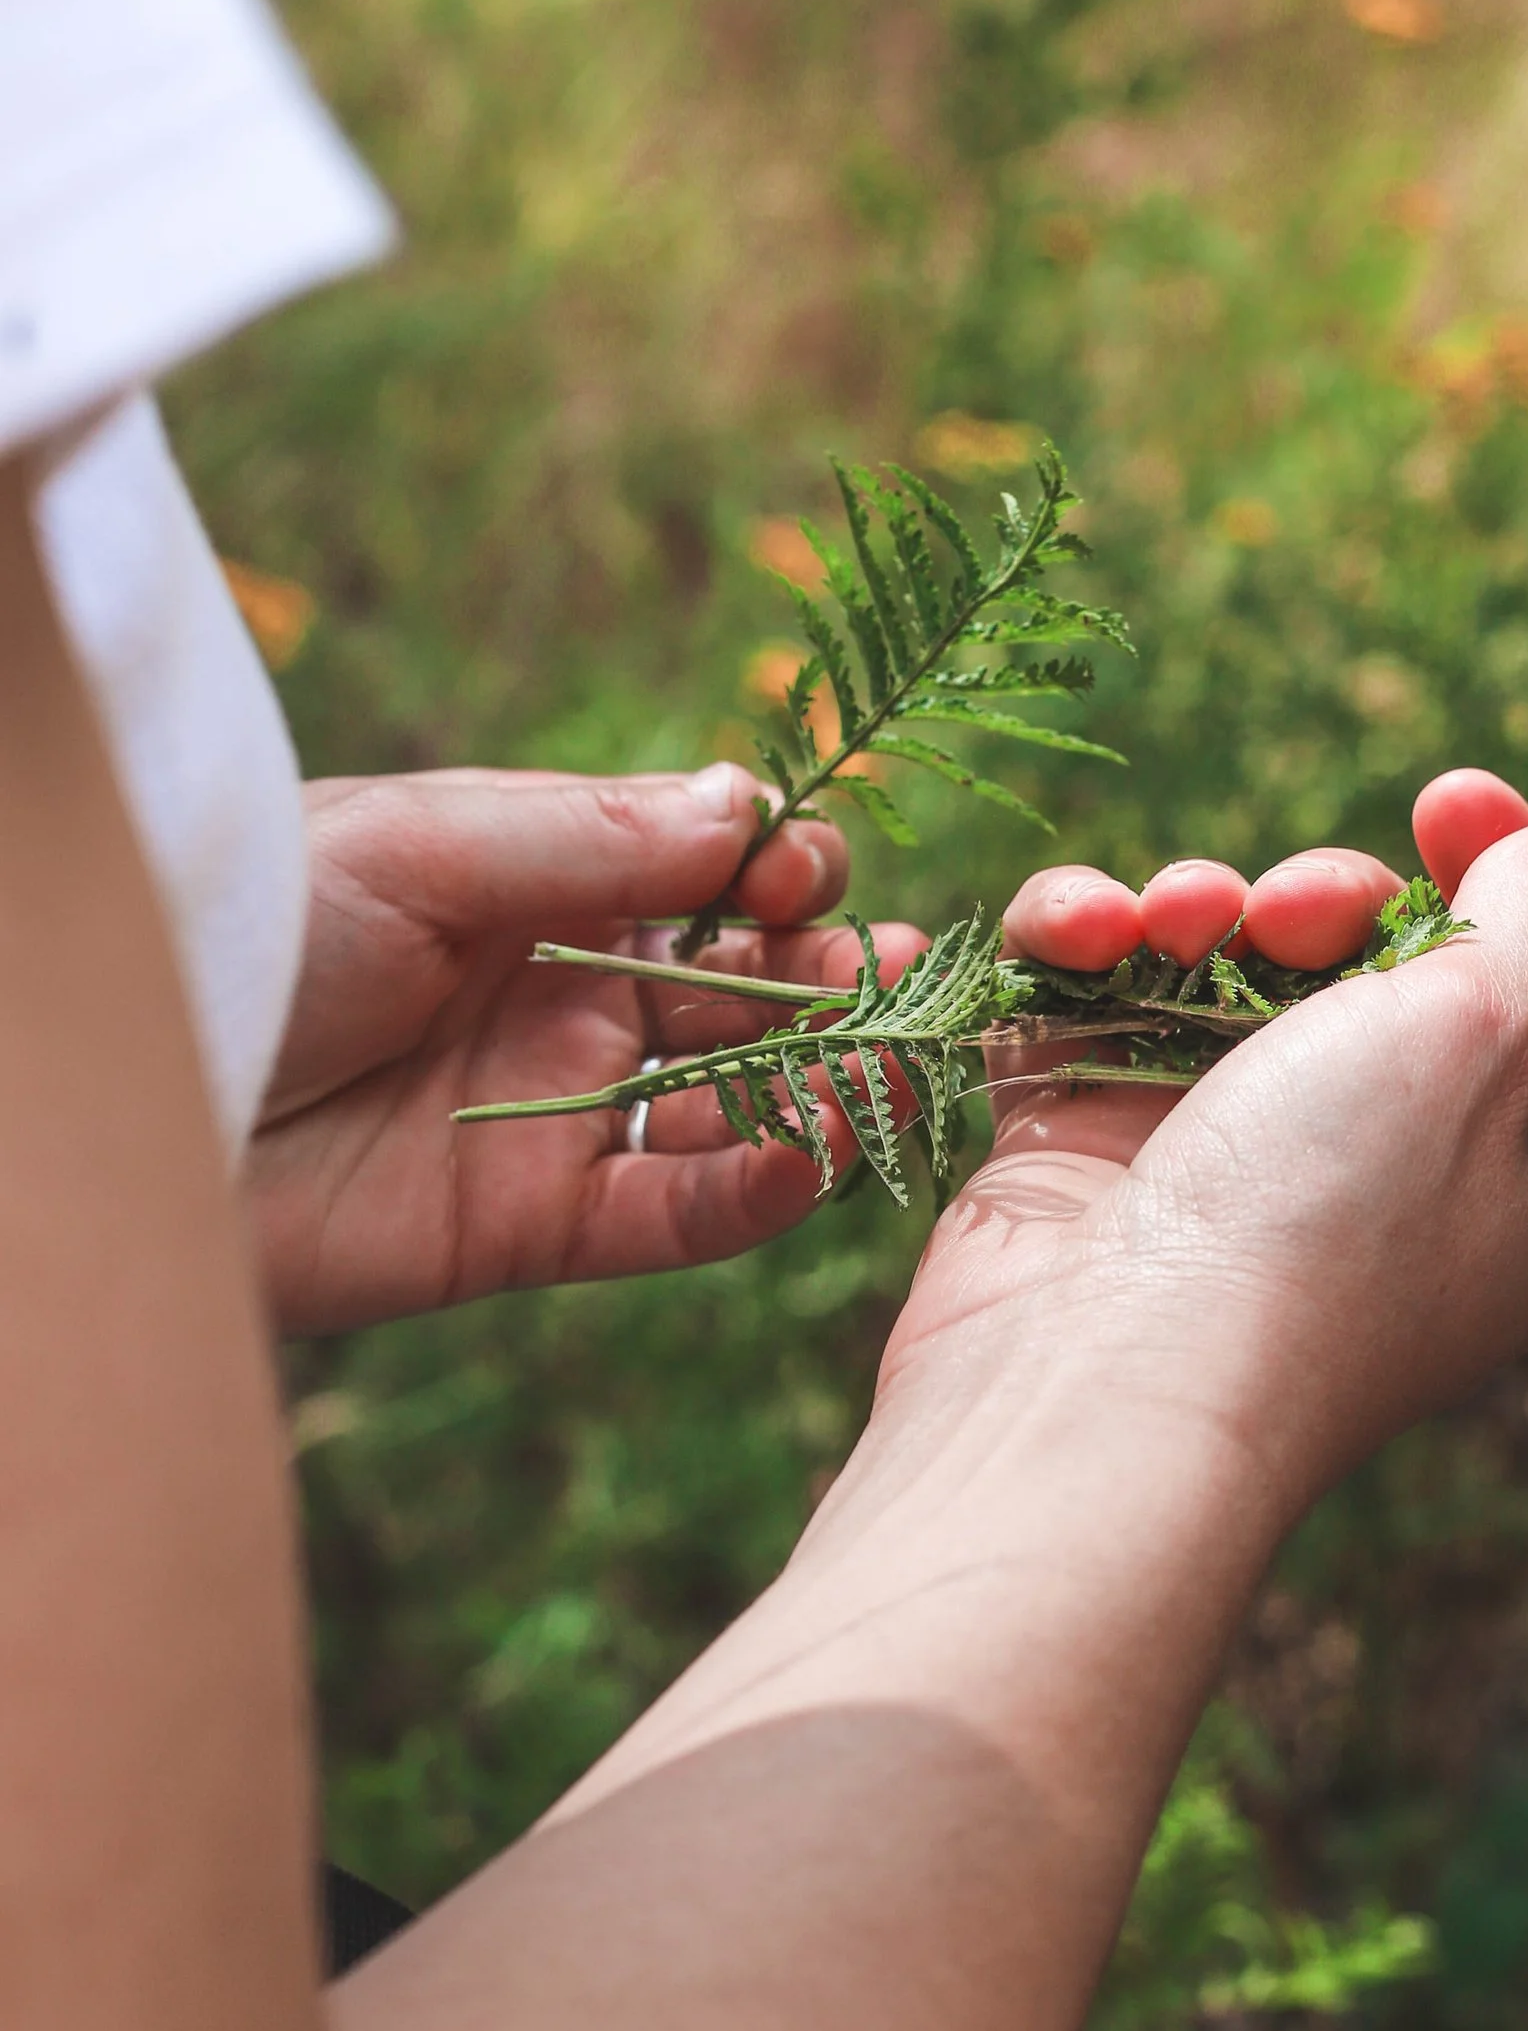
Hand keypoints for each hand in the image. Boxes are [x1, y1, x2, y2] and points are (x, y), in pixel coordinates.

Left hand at [249, 765, 926, 1335]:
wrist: (124, 1093)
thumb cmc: (254, 926)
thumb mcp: (419, 849)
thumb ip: (593, 837)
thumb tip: (757, 805)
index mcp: (541, 889)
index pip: (706, 880)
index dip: (778, 877)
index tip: (817, 876)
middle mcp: (567, 999)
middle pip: (744, 992)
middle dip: (832, 979)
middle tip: (900, 973)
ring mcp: (559, 1111)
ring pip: (734, 1103)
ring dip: (825, 1083)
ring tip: (887, 1066)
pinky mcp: (535, 1224)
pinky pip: (676, 1212)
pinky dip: (755, 1191)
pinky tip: (810, 1155)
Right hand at [860, 768, 1527, 1513]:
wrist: (1102, 1384)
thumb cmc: (1331, 1220)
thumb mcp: (1486, 1035)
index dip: (1510, 879)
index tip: (1451, 800)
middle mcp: (1398, 1177)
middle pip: (1383, 967)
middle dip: (1330, 896)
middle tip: (1300, 910)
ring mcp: (1234, 1166)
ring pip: (1230, 968)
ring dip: (1198, 906)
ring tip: (1172, 924)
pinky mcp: (1097, 1151)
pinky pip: (1097, 998)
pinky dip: (1086, 943)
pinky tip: (1079, 933)